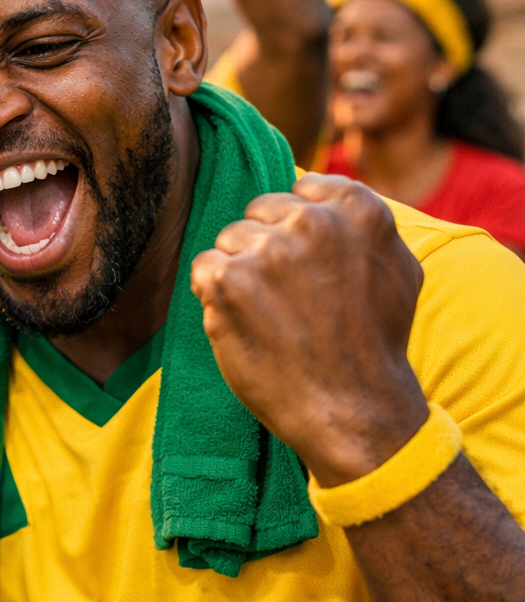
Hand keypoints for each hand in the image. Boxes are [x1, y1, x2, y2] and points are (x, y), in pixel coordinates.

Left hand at [190, 175, 427, 485]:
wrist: (354, 410)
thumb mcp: (397, 268)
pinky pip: (204, 268)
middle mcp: (314, 222)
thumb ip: (363, 222)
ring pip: (230, 239)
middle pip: (261, 212)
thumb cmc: (375, 344)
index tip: (310, 270)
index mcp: (358, 209)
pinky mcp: (231, 281)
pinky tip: (245, 325)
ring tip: (271, 317)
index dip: (297, 231)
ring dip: (240, 274)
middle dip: (267, 249)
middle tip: (290, 301)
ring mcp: (270, 251)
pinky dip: (214, 296)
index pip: (301, 191)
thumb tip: (322, 192)